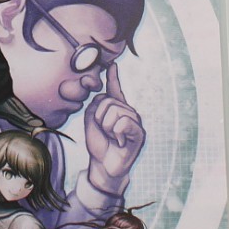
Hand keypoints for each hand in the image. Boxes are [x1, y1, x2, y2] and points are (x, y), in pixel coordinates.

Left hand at [83, 64, 144, 188]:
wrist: (103, 164)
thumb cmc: (99, 144)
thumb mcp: (91, 122)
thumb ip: (95, 106)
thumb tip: (105, 98)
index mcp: (115, 108)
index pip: (114, 90)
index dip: (114, 77)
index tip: (113, 65)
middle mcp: (126, 112)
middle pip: (108, 102)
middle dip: (99, 118)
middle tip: (105, 132)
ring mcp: (133, 121)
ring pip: (115, 111)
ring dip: (107, 127)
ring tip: (112, 137)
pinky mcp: (138, 132)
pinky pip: (124, 122)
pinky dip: (116, 133)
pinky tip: (119, 141)